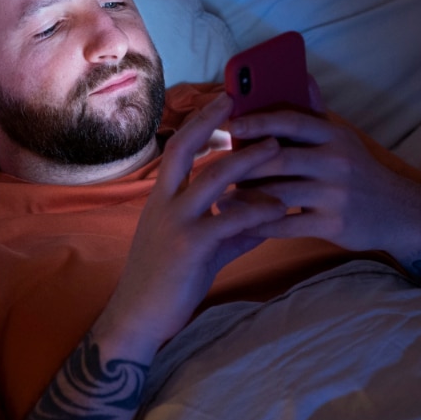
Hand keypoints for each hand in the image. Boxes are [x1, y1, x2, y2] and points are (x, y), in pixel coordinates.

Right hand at [93, 94, 286, 361]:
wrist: (140, 318)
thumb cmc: (169, 282)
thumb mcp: (201, 248)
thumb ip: (231, 229)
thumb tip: (266, 216)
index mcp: (161, 198)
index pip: (177, 148)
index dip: (199, 122)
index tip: (223, 100)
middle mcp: (163, 204)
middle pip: (185, 148)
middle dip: (212, 121)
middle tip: (244, 101)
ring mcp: (174, 223)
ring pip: (213, 179)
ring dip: (248, 160)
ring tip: (277, 148)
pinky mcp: (189, 248)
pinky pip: (229, 220)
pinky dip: (257, 211)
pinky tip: (280, 209)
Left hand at [226, 107, 420, 263]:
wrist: (398, 213)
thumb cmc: (360, 172)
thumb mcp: (343, 138)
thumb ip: (317, 110)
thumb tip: (300, 74)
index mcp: (334, 136)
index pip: (292, 121)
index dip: (259, 121)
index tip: (231, 123)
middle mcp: (336, 162)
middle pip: (279, 159)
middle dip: (244, 163)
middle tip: (218, 166)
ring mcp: (335, 195)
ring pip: (278, 193)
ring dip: (246, 196)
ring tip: (221, 197)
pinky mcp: (332, 225)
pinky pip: (286, 225)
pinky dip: (260, 224)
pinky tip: (242, 223)